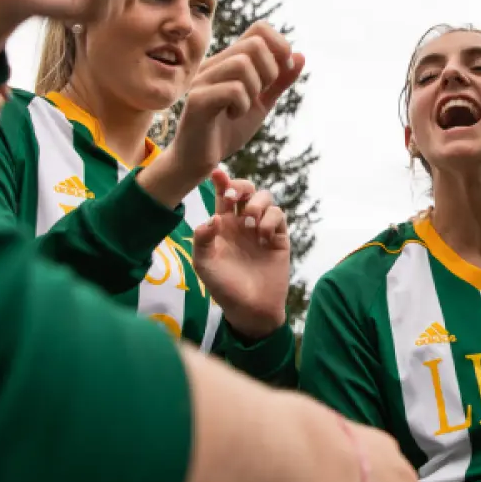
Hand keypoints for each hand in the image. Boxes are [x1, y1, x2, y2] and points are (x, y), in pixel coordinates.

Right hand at [165, 23, 304, 188]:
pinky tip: (233, 116)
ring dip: (255, 89)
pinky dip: (242, 105)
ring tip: (244, 106)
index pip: (259, 28)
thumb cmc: (228, 129)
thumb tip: (300, 55)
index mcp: (229, 60)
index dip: (279, 45)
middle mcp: (214, 64)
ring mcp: (203, 79)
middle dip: (271, 71)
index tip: (283, 72)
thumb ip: (279, 81)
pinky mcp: (197, 99)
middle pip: (254, 44)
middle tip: (261, 93)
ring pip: (242, 64)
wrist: (199, 160)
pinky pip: (232, 89)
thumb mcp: (261, 103)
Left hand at [193, 171, 290, 339]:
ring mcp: (262, 229)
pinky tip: (261, 236)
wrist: (250, 308)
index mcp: (222, 225)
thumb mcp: (204, 264)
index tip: (216, 173)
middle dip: (241, 187)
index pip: (222, 196)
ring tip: (248, 224)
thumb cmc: (223, 287)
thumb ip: (202, 239)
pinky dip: (269, 220)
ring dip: (256, 205)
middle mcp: (242, 223)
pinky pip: (278, 216)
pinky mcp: (279, 237)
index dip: (221, 181)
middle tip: (233, 197)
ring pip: (265, 198)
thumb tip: (213, 218)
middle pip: (246, 190)